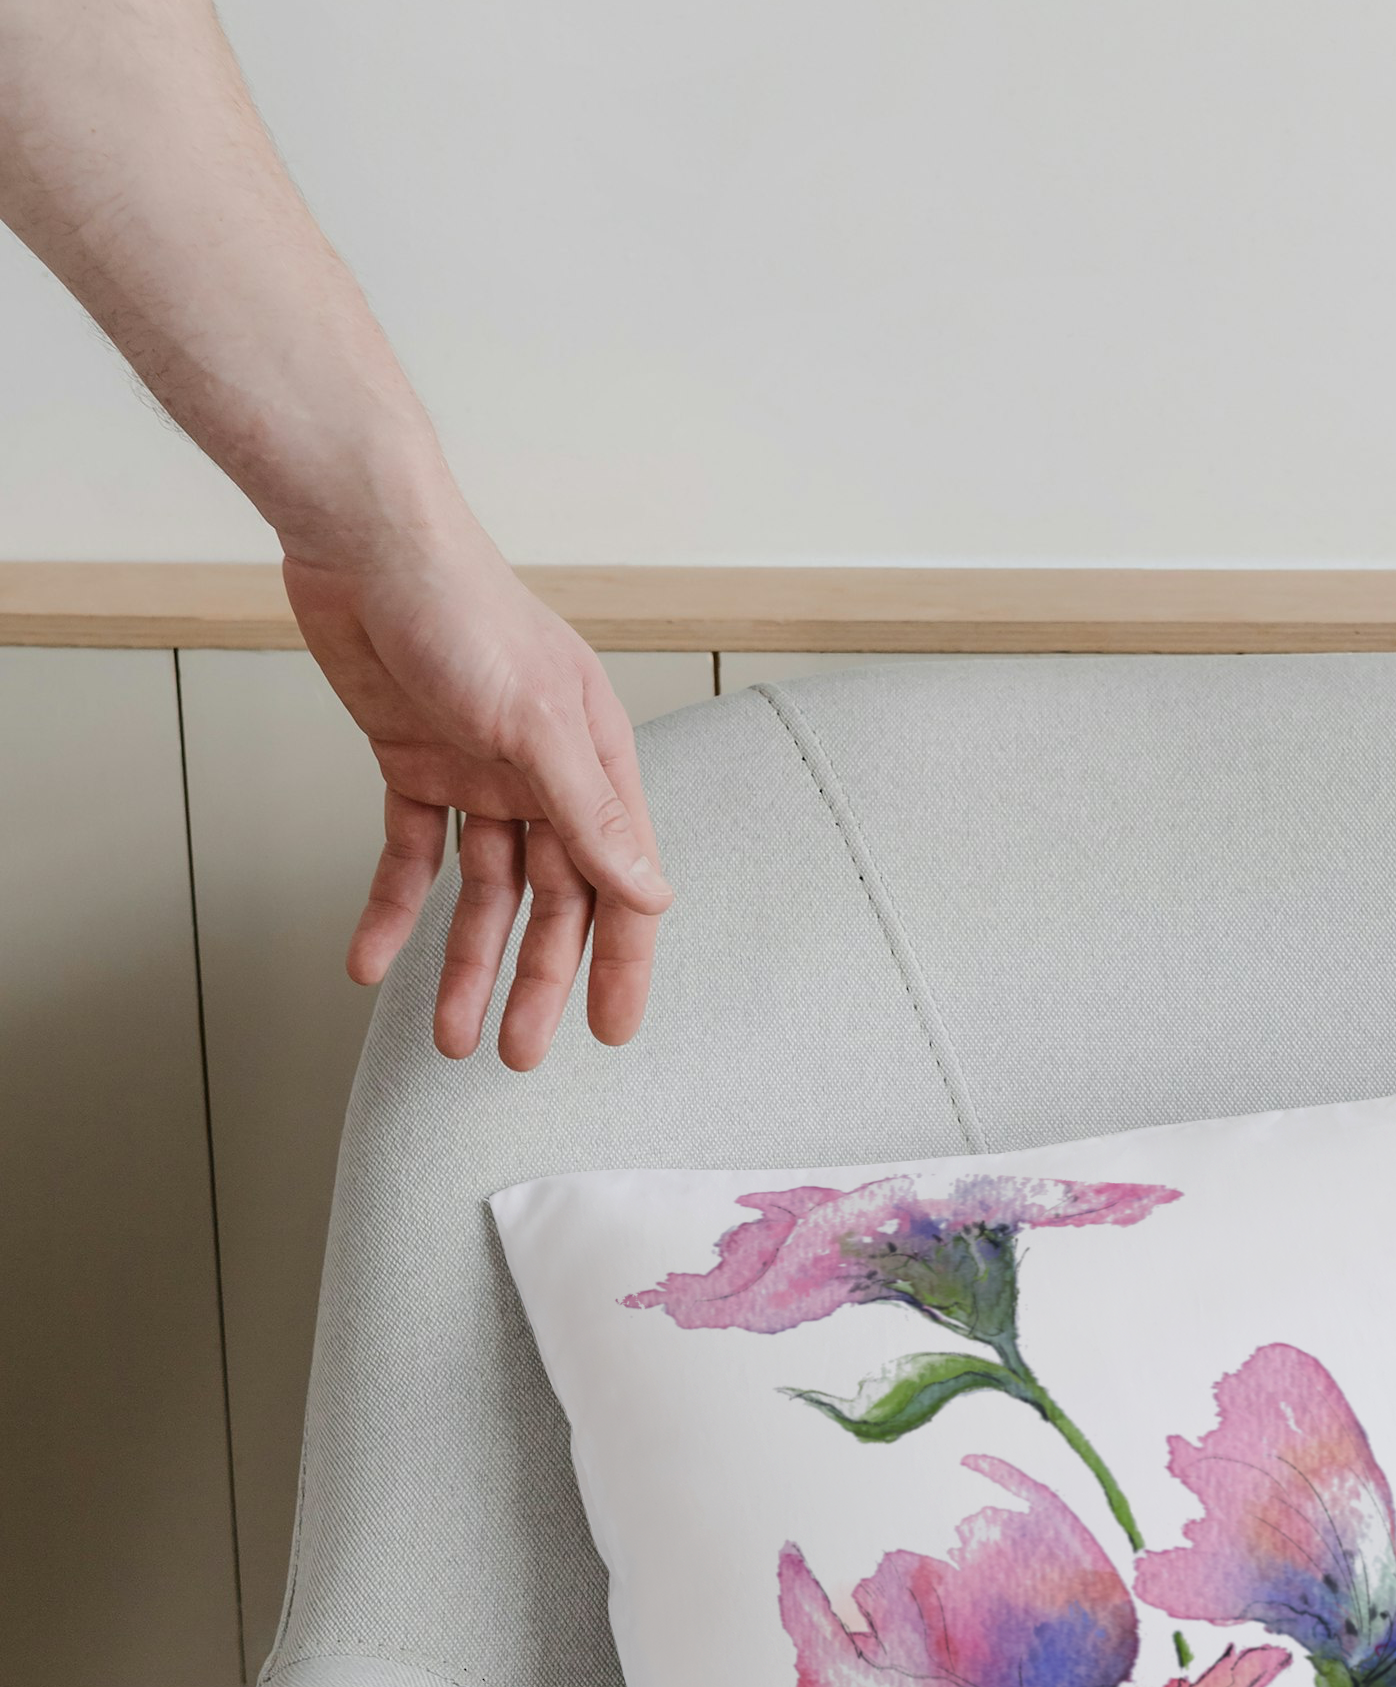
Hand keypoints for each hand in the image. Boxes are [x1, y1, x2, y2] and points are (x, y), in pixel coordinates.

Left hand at [285, 524, 673, 1070]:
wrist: (361, 542)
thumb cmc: (464, 608)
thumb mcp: (538, 722)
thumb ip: (591, 815)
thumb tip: (650, 895)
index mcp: (594, 767)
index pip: (620, 885)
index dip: (620, 963)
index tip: (611, 1032)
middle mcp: (545, 780)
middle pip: (550, 903)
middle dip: (535, 981)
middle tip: (517, 1052)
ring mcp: (479, 777)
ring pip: (481, 895)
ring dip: (465, 964)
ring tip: (450, 1033)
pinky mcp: (413, 767)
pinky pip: (408, 857)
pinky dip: (391, 909)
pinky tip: (372, 960)